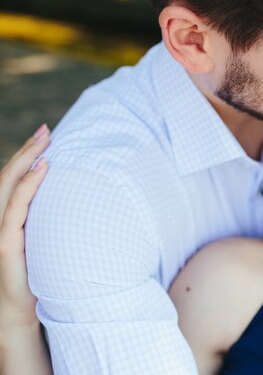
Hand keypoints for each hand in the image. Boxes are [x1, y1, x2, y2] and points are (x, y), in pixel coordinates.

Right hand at [0, 124, 49, 326]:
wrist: (23, 309)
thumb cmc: (40, 273)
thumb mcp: (47, 239)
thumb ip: (51, 217)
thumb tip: (79, 196)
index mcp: (8, 216)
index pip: (14, 178)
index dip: (27, 154)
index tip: (47, 134)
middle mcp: (0, 218)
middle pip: (8, 175)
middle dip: (27, 149)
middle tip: (46, 129)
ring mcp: (0, 230)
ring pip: (8, 186)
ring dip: (25, 159)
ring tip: (45, 141)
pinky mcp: (5, 243)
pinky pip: (15, 208)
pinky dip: (28, 185)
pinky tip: (42, 168)